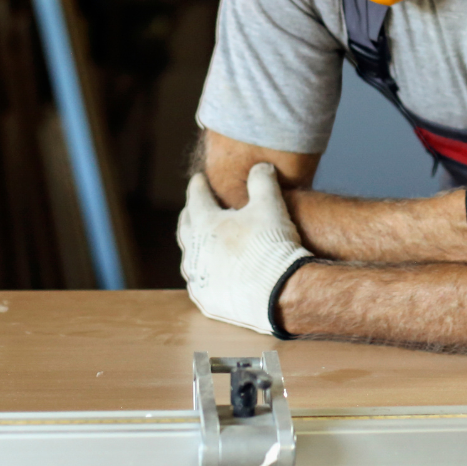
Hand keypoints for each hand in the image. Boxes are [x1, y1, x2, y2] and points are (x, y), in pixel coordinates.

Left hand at [178, 162, 311, 334]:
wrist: (279, 292)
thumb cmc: (272, 246)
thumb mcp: (270, 205)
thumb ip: (262, 181)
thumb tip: (261, 166)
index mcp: (205, 225)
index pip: (196, 198)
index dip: (198, 186)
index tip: (199, 179)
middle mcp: (195, 251)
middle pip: (186, 227)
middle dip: (191, 213)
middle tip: (195, 206)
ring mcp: (200, 278)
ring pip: (190, 256)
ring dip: (195, 244)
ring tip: (202, 240)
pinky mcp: (208, 299)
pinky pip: (199, 281)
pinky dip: (203, 271)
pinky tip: (210, 271)